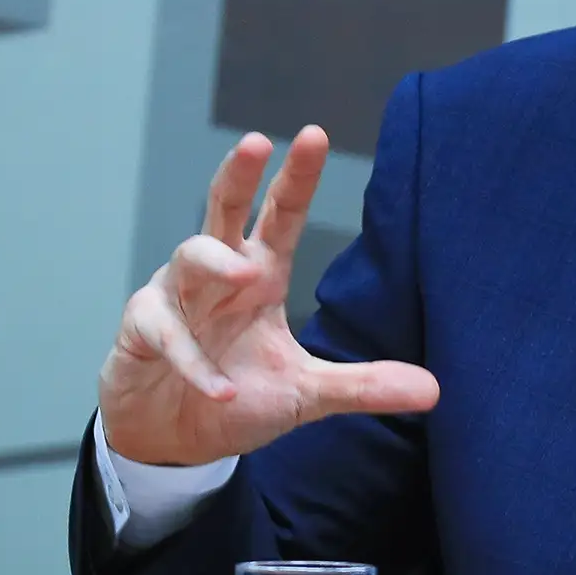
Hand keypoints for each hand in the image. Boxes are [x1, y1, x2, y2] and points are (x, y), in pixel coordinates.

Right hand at [97, 127, 439, 465]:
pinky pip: (166, 332)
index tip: (314, 133)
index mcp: (261, 276)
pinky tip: (222, 388)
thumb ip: (363, 386)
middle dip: (237, 175)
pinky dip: (194, 360)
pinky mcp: (142, 333)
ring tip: (245, 276)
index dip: (297, 177)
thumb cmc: (238, 397)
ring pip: (190, 257)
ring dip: (217, 263)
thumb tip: (433, 392)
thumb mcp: (307, 394)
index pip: (282, 216)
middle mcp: (218, 277)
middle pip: (224, 211)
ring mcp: (175, 298)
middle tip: (255, 142)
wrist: (174, 441)